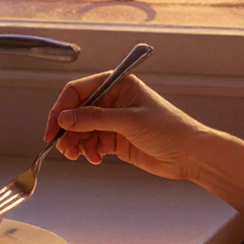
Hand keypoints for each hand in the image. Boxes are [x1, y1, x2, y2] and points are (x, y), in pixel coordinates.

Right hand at [44, 72, 210, 180]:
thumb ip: (94, 119)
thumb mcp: (129, 121)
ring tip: (77, 156)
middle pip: (76, 112)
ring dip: (75, 143)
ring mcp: (113, 120)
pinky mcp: (115, 139)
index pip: (78, 91)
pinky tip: (94, 158)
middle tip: (62, 147)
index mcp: (117, 84)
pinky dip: (88, 151)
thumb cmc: (169, 129)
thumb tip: (64, 118)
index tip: (53, 128)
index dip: (62, 109)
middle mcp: (112, 100)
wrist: (190, 155)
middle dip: (67, 130)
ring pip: (81, 130)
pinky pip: (92, 143)